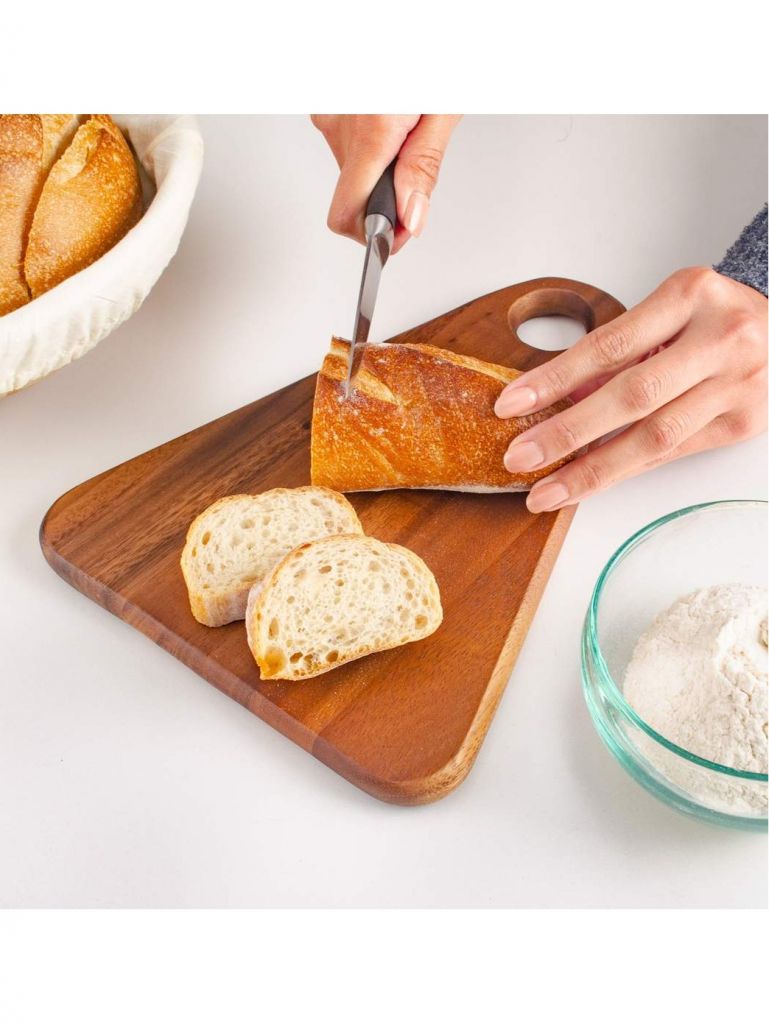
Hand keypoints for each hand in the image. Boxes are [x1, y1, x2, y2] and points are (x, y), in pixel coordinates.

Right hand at [311, 114, 460, 253]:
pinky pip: (347, 145)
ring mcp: (328, 115)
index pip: (349, 214)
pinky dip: (371, 143)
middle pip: (354, 196)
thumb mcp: (443, 109)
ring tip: (406, 128)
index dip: (374, 232)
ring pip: (351, 171)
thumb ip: (424, 166)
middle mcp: (340, 124)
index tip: (400, 231)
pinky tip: (390, 118)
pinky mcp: (327, 108)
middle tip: (416, 168)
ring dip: (379, 165)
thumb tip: (411, 217)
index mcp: (372, 130)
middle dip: (387, 194)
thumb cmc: (430, 44)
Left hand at [495, 267, 767, 511]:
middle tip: (520, 456)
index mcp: (691, 295)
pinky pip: (673, 452)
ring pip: (654, 437)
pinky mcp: (744, 423)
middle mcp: (720, 339)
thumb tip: (554, 396)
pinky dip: (626, 468)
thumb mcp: (669, 312)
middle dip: (568, 432)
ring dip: (592, 469)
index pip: (608, 345)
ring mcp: (737, 385)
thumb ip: (617, 351)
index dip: (555, 379)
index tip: (511, 404)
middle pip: (631, 396)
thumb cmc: (717, 319)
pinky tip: (589, 481)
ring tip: (546, 489)